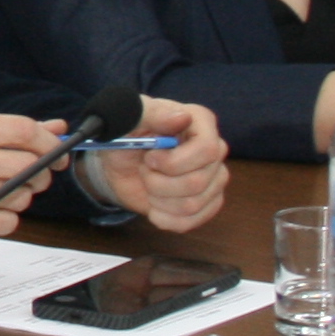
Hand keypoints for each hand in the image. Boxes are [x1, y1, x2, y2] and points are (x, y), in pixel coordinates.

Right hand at [0, 112, 66, 244]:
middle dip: (40, 174)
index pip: (22, 129)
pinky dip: (5, 219)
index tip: (56, 152)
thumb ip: (6, 131)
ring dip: (20, 197)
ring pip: (23, 194)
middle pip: (29, 163)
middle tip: (32, 177)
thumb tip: (57, 127)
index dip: (48, 142)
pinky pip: (10, 221)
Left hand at [88, 99, 229, 232]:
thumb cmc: (126, 133)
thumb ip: (152, 113)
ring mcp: (214, 179)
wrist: (120, 161)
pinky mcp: (207, 203)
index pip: (207, 149)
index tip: (150, 159)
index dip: (174, 162)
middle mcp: (214, 150)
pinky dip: (165, 218)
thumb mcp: (128, 117)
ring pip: (192, 204)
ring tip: (148, 183)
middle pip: (198, 182)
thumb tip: (182, 117)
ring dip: (158, 199)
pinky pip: (191, 222)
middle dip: (158, 182)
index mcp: (201, 122)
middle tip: (144, 169)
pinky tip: (154, 207)